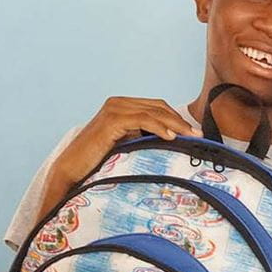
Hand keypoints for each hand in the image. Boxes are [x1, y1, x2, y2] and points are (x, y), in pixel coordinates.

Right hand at [52, 96, 200, 188]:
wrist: (73, 169)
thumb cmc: (100, 161)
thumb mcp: (129, 145)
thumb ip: (146, 138)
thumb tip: (174, 143)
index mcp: (123, 106)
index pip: (157, 107)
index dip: (178, 118)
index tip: (195, 133)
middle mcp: (118, 103)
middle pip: (159, 107)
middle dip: (181, 121)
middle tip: (199, 135)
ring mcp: (114, 109)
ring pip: (154, 112)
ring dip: (175, 124)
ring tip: (191, 137)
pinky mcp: (111, 119)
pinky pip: (142, 119)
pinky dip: (159, 127)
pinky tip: (171, 138)